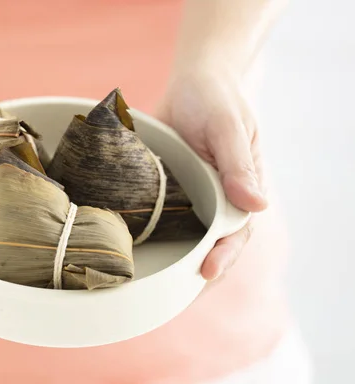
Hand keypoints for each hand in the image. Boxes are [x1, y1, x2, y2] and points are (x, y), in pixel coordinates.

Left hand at [155, 69, 267, 280]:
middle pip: (210, 245)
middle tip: (172, 295)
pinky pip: (161, 219)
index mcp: (240, 190)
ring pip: (185, 238)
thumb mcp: (228, 128)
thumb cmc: (217, 101)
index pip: (236, 232)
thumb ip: (238, 165)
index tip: (207, 271)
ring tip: (152, 289)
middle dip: (195, 271)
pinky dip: (151, 237)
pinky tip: (132, 253)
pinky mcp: (167, 192)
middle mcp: (217, 200)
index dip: (223, 255)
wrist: (193, 82)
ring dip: (173, 262)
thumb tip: (257, 205)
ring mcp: (191, 198)